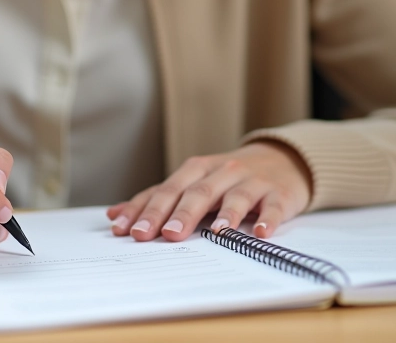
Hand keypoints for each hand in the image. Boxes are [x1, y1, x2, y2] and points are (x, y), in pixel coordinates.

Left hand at [106, 141, 311, 240]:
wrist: (281, 161)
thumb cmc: (228, 178)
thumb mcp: (193, 182)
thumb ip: (156, 199)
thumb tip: (114, 215)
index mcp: (197, 169)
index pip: (167, 190)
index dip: (146, 209)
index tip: (127, 230)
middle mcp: (223, 171)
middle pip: (198, 192)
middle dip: (179, 213)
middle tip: (163, 234)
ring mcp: (252, 181)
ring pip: (236, 196)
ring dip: (225, 214)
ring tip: (215, 233)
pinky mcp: (279, 193)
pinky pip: (274, 206)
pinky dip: (268, 219)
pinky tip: (260, 233)